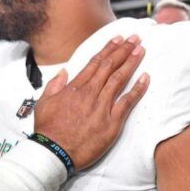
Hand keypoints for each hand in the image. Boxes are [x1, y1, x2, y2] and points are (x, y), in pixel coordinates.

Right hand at [34, 36, 149, 169]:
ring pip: (119, 79)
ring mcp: (102, 107)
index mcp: (74, 88)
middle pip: (109, 67)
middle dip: (123, 50)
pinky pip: (127, 102)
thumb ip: (54, 85)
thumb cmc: (48, 130)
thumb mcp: (43, 103)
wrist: (54, 152)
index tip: (117, 40)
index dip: (108, 49)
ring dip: (131, 63)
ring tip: (140, 50)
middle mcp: (90, 94)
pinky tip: (146, 78)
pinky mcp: (112, 122)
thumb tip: (64, 72)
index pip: (94, 63)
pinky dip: (137, 89)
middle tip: (135, 38)